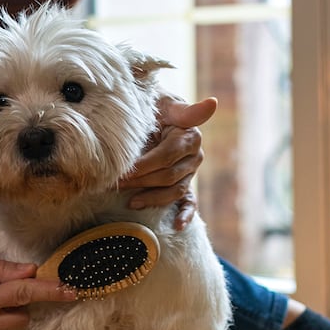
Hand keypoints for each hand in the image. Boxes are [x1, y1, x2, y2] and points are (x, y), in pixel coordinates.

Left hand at [118, 96, 216, 229]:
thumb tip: (213, 103)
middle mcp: (194, 157)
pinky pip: (189, 203)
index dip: (144, 165)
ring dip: (152, 198)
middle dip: (140, 182)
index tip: (124, 170)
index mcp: (190, 137)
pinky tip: (178, 226)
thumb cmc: (154, 106)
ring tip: (131, 201)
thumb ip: (186, 109)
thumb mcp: (164, 102)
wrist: (150, 113)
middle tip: (115, 183)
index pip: (167, 156)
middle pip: (167, 176)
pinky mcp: (185, 184)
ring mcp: (190, 173)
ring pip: (174, 191)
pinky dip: (185, 215)